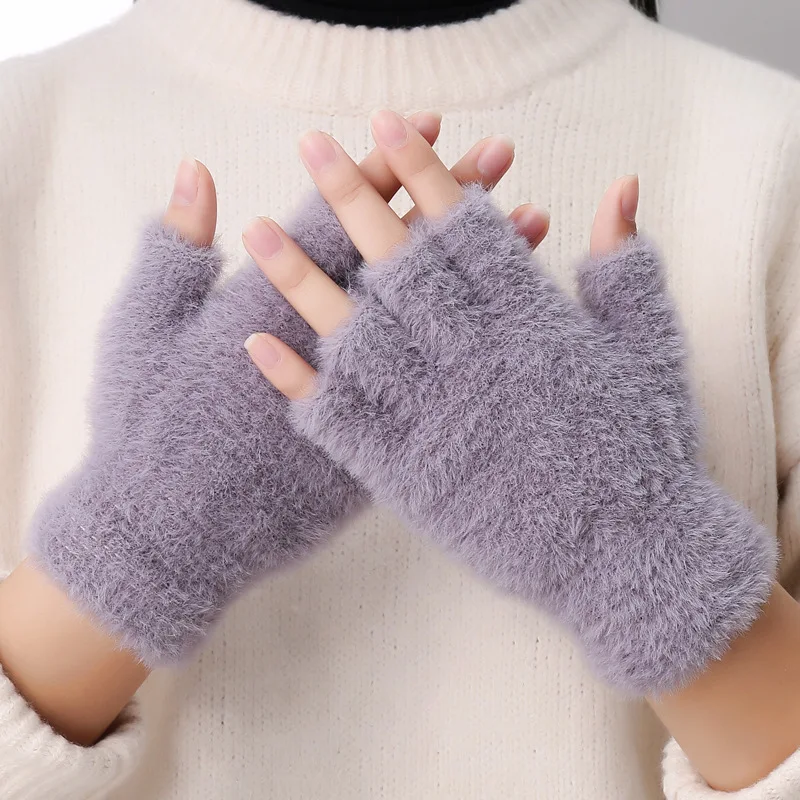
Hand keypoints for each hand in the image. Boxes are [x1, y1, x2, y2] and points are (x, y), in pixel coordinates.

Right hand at [24, 112, 531, 670]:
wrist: (171, 534)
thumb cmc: (145, 429)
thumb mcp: (140, 332)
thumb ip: (172, 251)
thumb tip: (197, 171)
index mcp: (272, 306)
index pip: (339, 221)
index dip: (380, 170)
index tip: (424, 127)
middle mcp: (329, 345)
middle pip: (400, 258)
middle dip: (449, 201)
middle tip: (498, 152)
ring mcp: (360, 398)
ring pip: (434, 320)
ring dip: (484, 271)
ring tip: (535, 218)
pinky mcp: (377, 445)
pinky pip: (441, 387)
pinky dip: (478, 352)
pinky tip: (518, 319)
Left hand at [245, 109, 774, 696]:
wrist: (625, 554)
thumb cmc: (643, 453)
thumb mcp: (649, 352)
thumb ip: (626, 271)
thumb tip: (619, 190)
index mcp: (531, 321)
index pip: (464, 227)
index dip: (423, 172)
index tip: (387, 124)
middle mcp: (474, 357)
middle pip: (400, 262)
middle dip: (354, 198)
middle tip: (312, 145)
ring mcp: (435, 415)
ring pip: (356, 332)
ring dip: (303, 278)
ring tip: (258, 227)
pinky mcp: (407, 474)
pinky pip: (341, 420)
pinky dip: (297, 381)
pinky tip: (257, 344)